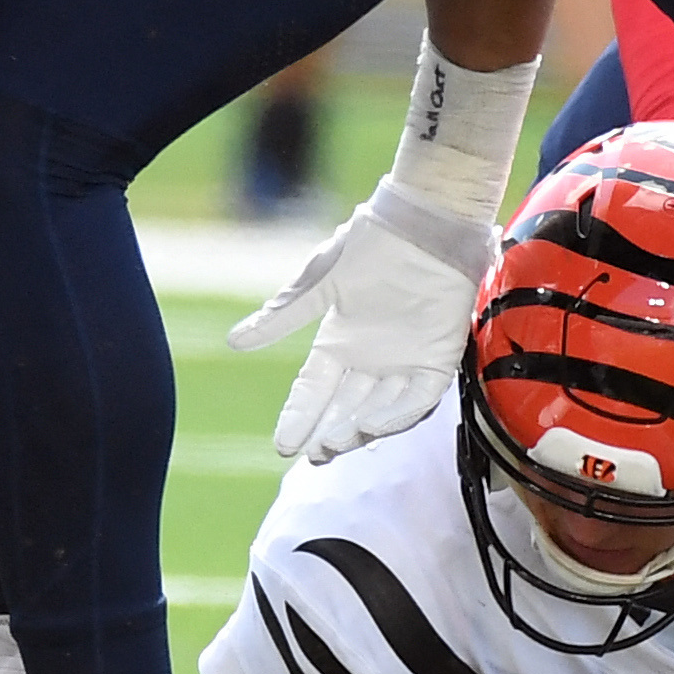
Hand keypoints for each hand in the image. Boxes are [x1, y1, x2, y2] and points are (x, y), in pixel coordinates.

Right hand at [234, 180, 498, 461]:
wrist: (424, 221)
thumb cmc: (371, 244)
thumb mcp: (320, 280)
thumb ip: (283, 315)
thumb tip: (235, 342)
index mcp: (341, 343)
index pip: (315, 391)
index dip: (299, 417)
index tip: (282, 444)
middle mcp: (372, 360)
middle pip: (346, 408)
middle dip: (328, 432)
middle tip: (312, 452)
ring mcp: (406, 362)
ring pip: (380, 409)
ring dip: (358, 428)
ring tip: (336, 441)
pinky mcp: (439, 359)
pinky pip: (418, 398)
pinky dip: (397, 414)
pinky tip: (374, 424)